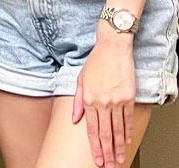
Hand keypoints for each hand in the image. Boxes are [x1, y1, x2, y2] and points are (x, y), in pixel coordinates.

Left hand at [72, 30, 135, 167]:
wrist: (112, 47)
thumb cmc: (96, 61)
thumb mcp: (81, 79)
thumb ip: (77, 101)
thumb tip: (75, 119)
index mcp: (89, 99)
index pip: (92, 129)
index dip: (95, 146)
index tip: (97, 158)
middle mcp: (102, 102)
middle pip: (105, 134)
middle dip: (106, 152)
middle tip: (108, 165)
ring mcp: (116, 101)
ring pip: (117, 130)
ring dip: (118, 147)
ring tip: (119, 158)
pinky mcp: (128, 98)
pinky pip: (128, 120)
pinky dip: (127, 132)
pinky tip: (126, 141)